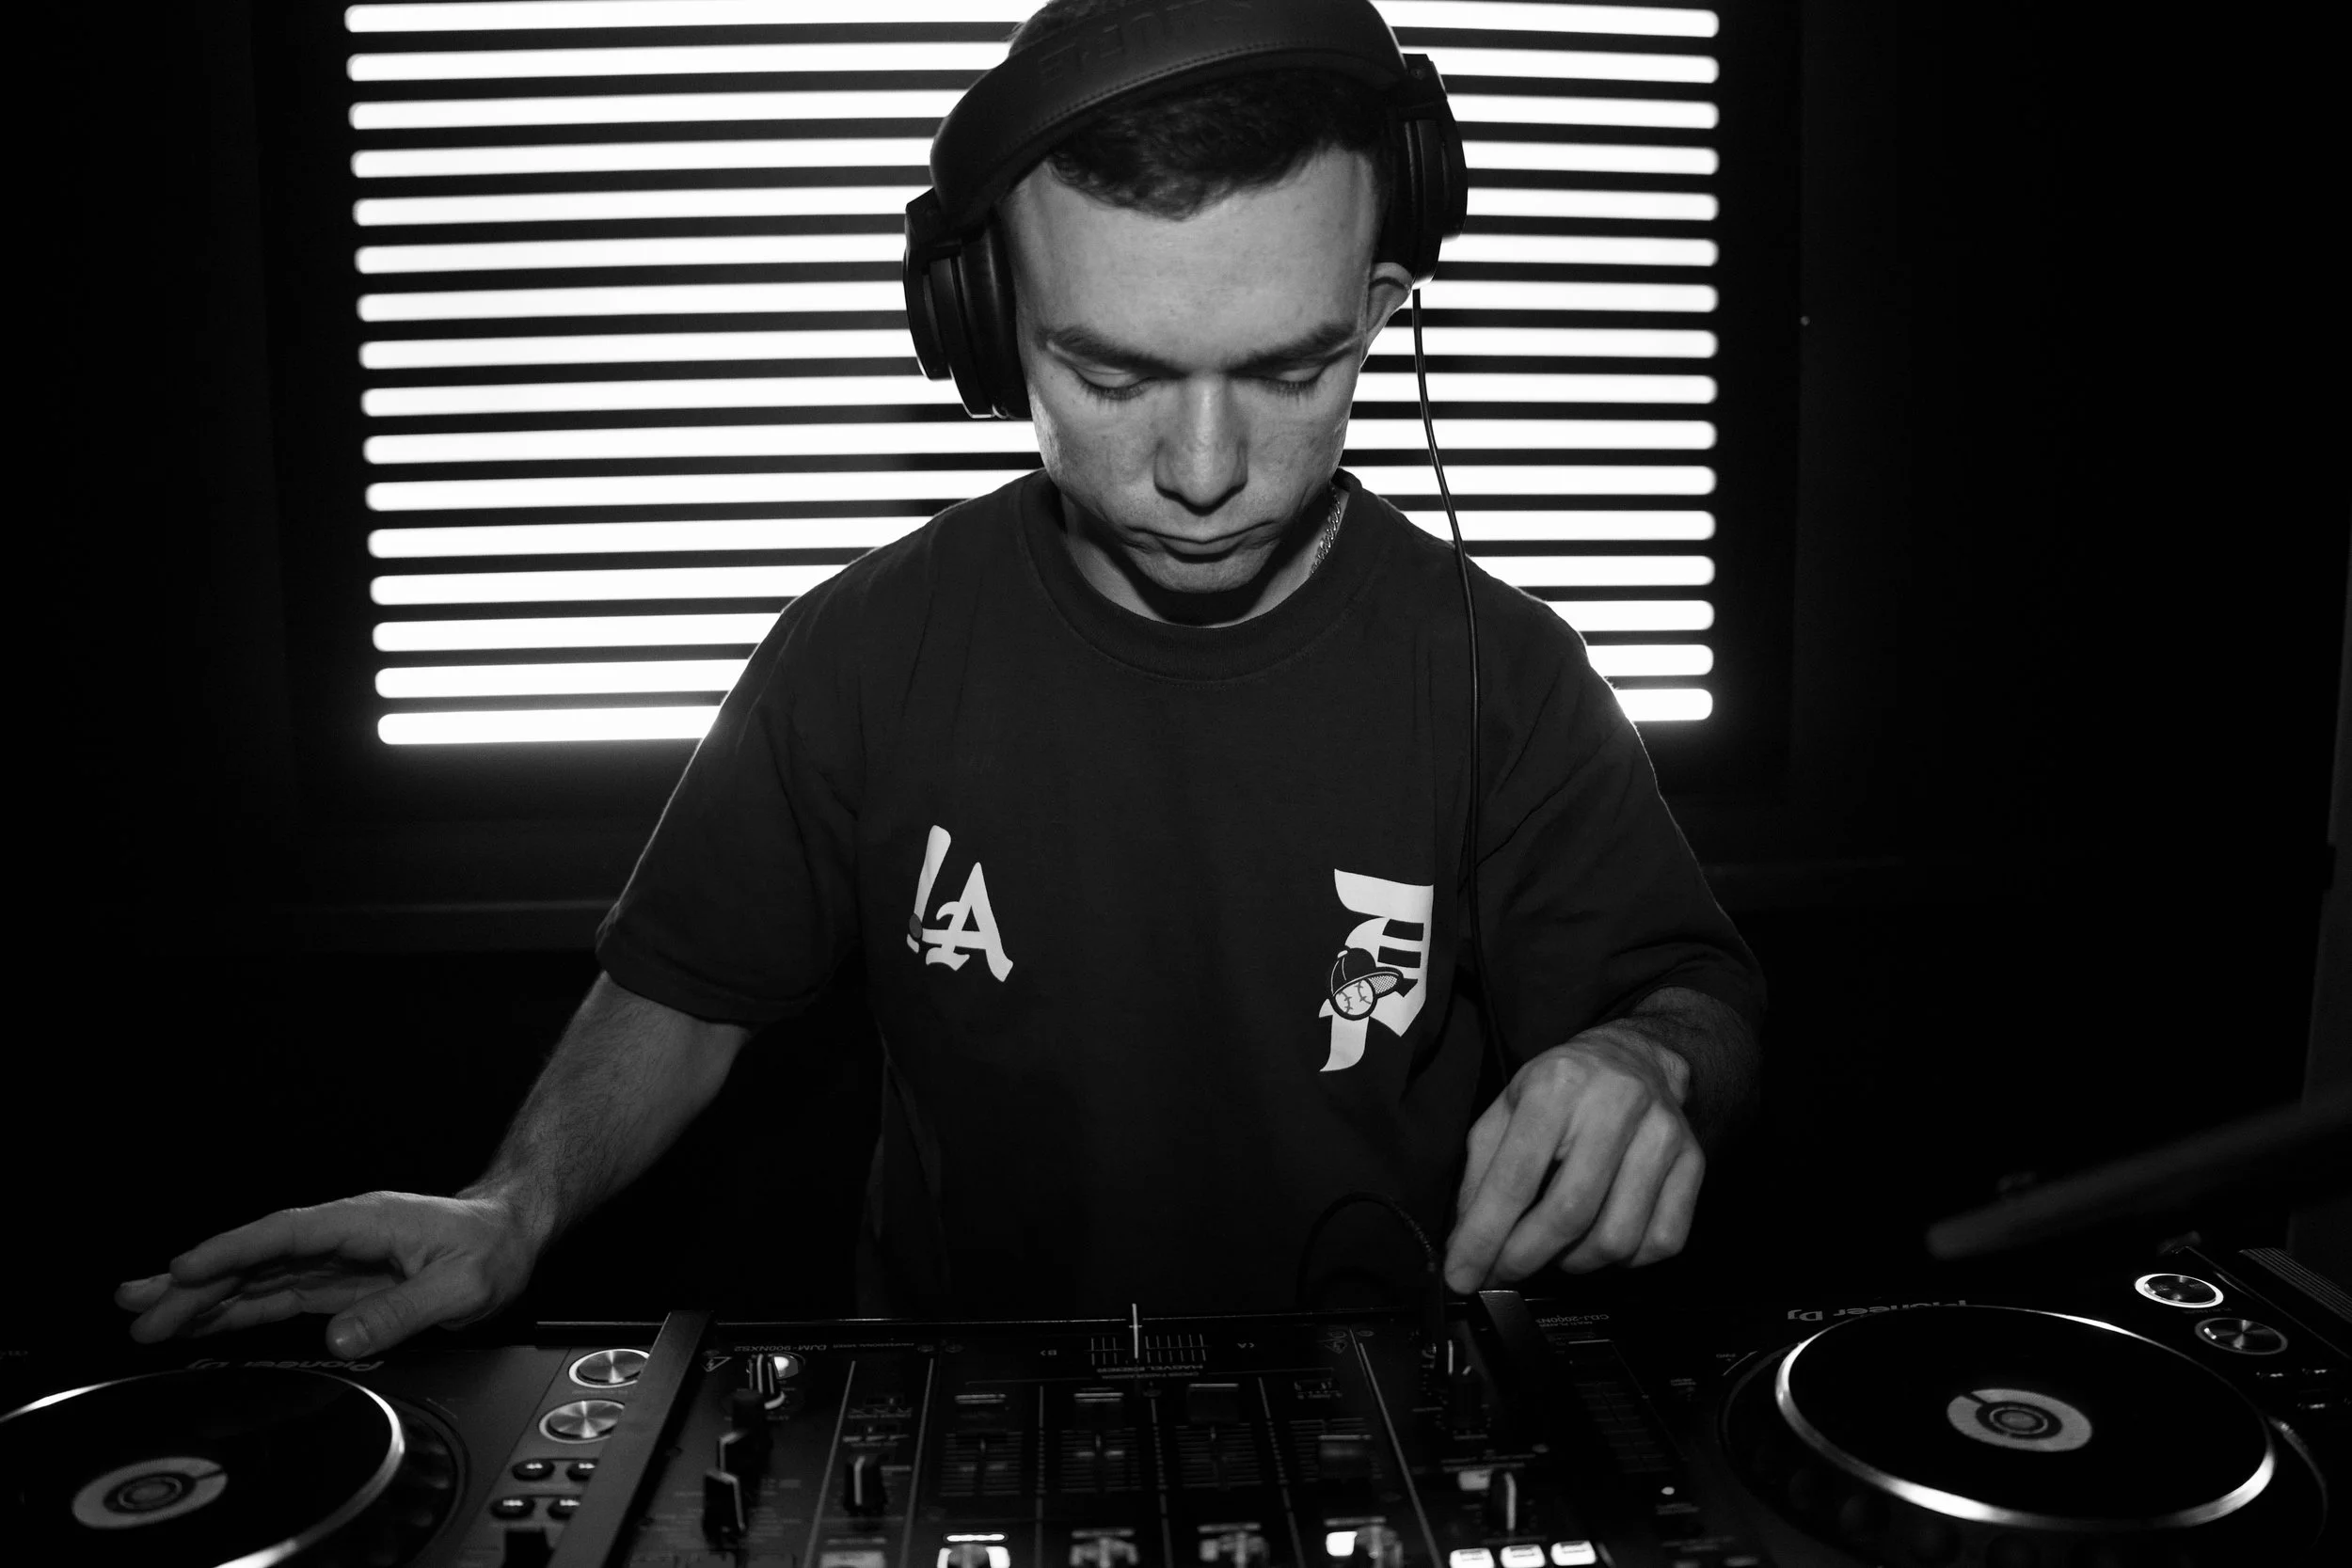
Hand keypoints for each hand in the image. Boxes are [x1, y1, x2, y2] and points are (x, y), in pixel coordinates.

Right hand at [114, 1191, 542, 1358]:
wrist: (511, 1234)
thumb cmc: (493, 1248)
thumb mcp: (463, 1284)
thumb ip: (404, 1310)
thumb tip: (342, 1334)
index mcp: (363, 1222)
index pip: (284, 1236)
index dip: (232, 1253)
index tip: (184, 1270)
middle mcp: (340, 1236)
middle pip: (255, 1258)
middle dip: (194, 1283)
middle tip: (138, 1308)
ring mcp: (334, 1257)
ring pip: (256, 1276)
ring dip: (202, 1297)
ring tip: (147, 1316)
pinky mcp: (336, 1279)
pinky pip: (276, 1292)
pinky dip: (235, 1307)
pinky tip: (200, 1321)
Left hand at [1444, 1027, 1703, 1291]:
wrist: (1635, 1058)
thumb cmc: (1563, 1088)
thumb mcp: (1506, 1108)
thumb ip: (1480, 1173)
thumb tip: (1467, 1241)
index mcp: (1557, 1085)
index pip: (1514, 1179)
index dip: (1484, 1237)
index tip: (1462, 1275)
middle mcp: (1615, 1105)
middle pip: (1568, 1214)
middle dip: (1524, 1259)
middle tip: (1501, 1274)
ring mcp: (1661, 1134)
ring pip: (1616, 1238)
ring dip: (1573, 1263)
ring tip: (1552, 1251)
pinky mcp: (1693, 1162)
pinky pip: (1660, 1241)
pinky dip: (1623, 1261)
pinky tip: (1598, 1241)